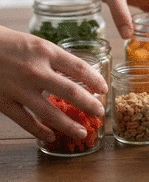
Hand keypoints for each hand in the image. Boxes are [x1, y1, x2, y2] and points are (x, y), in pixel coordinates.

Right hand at [0, 26, 106, 141]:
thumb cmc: (12, 44)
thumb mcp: (39, 45)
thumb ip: (58, 60)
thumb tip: (81, 75)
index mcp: (47, 52)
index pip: (79, 68)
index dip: (96, 81)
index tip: (104, 90)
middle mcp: (36, 71)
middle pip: (71, 92)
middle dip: (89, 105)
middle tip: (100, 113)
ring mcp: (19, 88)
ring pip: (50, 113)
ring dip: (69, 125)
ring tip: (82, 132)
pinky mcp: (4, 101)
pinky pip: (25, 121)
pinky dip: (39, 131)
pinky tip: (51, 137)